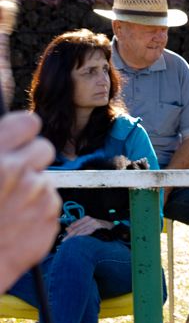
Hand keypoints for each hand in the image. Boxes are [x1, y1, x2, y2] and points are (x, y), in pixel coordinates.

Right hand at [0, 112, 57, 282]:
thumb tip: (9, 99)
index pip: (28, 122)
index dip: (20, 132)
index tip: (15, 138)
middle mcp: (17, 171)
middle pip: (43, 148)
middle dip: (28, 159)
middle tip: (6, 175)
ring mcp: (36, 197)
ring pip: (45, 179)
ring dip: (29, 188)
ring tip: (2, 205)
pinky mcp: (49, 220)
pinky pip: (50, 205)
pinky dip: (35, 212)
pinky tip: (12, 223)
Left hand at [63, 215, 104, 239]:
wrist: (113, 228)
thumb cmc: (101, 228)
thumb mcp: (90, 226)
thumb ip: (80, 227)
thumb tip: (67, 229)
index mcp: (86, 218)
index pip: (74, 224)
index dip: (69, 230)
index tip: (64, 236)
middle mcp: (89, 219)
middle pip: (77, 228)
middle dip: (69, 234)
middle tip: (64, 240)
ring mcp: (93, 222)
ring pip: (81, 230)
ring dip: (74, 236)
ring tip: (69, 241)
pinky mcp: (97, 226)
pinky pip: (87, 231)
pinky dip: (81, 235)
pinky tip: (77, 238)